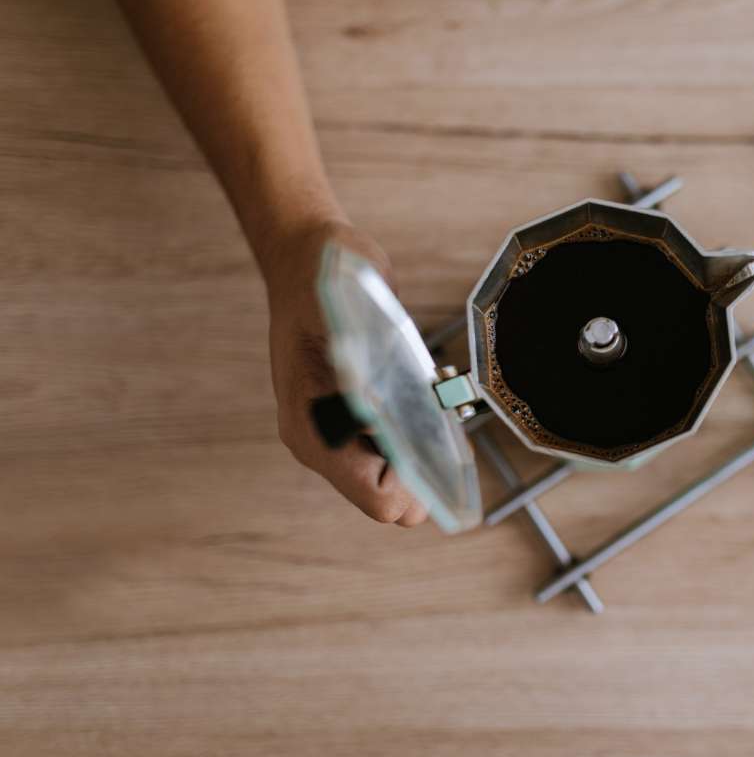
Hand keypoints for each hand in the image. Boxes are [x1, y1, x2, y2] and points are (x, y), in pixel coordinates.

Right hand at [262, 220, 428, 526]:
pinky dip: (418, 435)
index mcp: (311, 429)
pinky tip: (427, 397)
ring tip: (434, 403)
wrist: (309, 258)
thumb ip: (360, 363)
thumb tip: (377, 416)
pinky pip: (395, 450)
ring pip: (396, 477)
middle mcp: (319, 441)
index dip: (417, 482)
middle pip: (391, 497)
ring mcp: (335, 433)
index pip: (378, 498)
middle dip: (425, 468)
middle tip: (442, 418)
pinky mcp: (354, 419)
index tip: (438, 438)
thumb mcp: (345, 310)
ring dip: (424, 451)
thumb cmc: (325, 278)